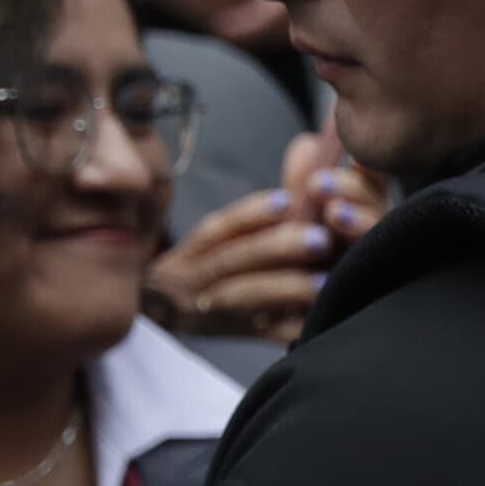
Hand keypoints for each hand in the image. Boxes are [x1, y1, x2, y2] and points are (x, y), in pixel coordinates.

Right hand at [148, 134, 376, 343]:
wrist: (160, 317)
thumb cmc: (206, 266)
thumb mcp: (221, 234)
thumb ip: (273, 194)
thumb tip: (311, 147)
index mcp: (197, 247)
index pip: (219, 228)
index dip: (251, 214)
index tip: (285, 202)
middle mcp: (199, 278)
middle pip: (234, 261)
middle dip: (276, 248)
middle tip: (320, 238)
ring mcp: (216, 312)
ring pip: (245, 300)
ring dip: (285, 290)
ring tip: (325, 281)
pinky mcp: (238, 338)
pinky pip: (263, 337)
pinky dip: (289, 329)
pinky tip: (315, 320)